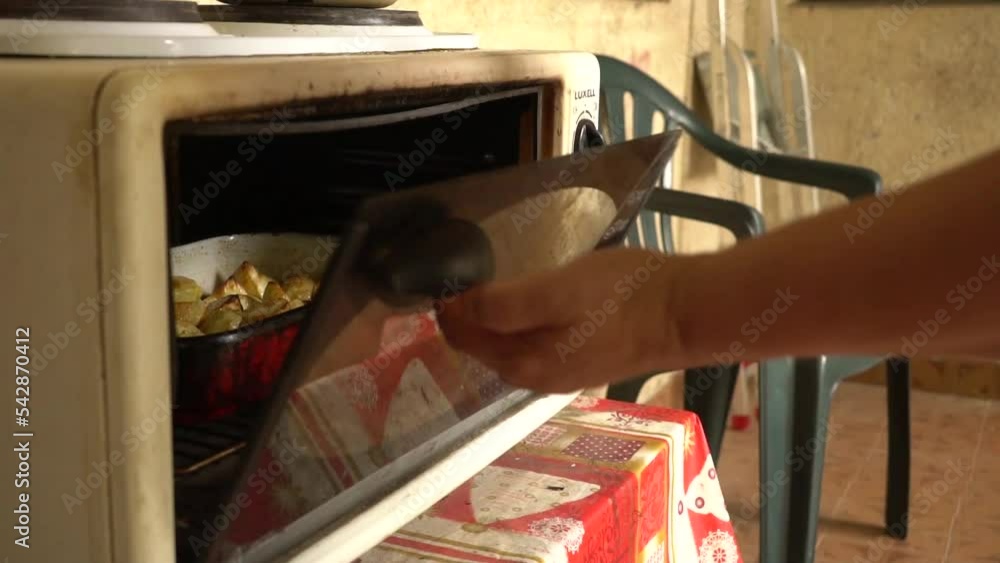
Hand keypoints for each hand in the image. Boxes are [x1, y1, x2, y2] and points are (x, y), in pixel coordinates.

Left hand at [438, 247, 683, 392]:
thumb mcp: (556, 291)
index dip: (448, 307)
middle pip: (482, 347)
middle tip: (457, 279)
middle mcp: (534, 378)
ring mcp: (558, 374)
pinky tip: (525, 307)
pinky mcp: (580, 363)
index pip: (464, 337)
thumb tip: (459, 307)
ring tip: (483, 290)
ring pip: (506, 348)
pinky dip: (516, 328)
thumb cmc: (621, 297)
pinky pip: (532, 347)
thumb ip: (504, 305)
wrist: (681, 314)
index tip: (441, 276)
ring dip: (489, 324)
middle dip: (464, 318)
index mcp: (522, 363)